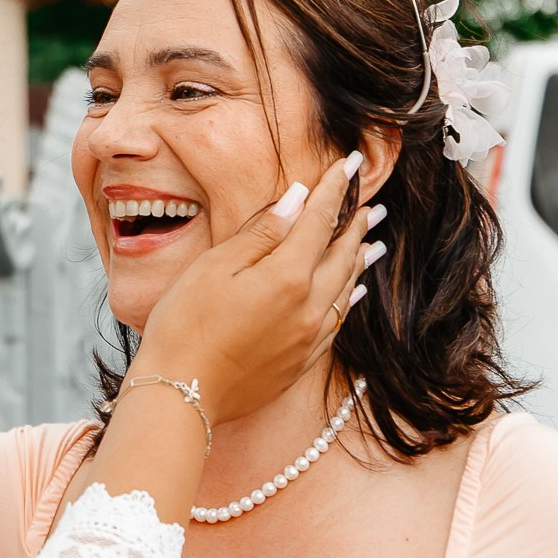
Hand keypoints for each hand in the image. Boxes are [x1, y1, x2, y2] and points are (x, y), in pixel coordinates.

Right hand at [137, 151, 377, 424]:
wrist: (183, 394)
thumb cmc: (185, 326)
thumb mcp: (214, 267)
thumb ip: (261, 233)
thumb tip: (296, 200)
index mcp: (287, 275)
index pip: (320, 220)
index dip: (335, 189)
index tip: (350, 163)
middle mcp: (309, 306)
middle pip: (342, 256)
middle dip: (356, 226)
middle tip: (371, 205)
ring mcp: (309, 337)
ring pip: (346, 289)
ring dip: (359, 261)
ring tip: (374, 243)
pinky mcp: (301, 361)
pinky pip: (337, 321)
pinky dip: (349, 299)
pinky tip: (353, 293)